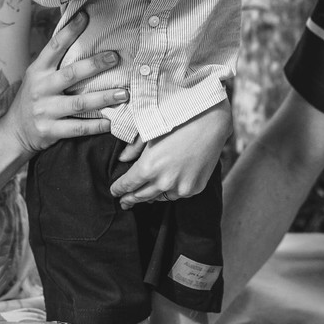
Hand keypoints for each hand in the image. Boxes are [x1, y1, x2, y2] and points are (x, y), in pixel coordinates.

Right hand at [0, 11, 125, 156]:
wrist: (15, 131)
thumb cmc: (35, 96)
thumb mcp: (38, 75)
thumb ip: (56, 59)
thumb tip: (81, 29)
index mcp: (38, 70)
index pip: (54, 47)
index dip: (69, 31)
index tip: (85, 16)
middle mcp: (41, 88)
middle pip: (71, 74)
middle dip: (94, 65)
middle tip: (115, 57)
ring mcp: (45, 110)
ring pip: (79, 103)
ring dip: (103, 98)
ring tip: (124, 94)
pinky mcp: (50, 130)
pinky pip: (77, 128)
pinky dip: (95, 125)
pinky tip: (111, 122)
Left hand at [110, 100, 231, 208]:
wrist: (210, 123)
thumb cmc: (178, 121)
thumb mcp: (150, 131)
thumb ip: (133, 148)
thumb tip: (122, 159)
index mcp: (148, 167)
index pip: (127, 185)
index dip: (118, 189)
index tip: (114, 191)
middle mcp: (163, 182)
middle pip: (140, 196)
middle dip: (130, 199)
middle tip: (123, 202)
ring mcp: (180, 187)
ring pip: (158, 198)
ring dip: (149, 197)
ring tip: (141, 197)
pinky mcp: (194, 189)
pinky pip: (176, 195)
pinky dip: (168, 192)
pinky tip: (164, 189)